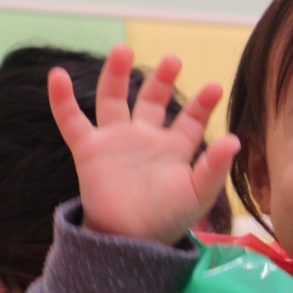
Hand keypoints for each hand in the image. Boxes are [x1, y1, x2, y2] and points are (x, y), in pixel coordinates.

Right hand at [48, 45, 239, 245]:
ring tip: (124, 50)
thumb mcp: (198, 193)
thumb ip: (215, 166)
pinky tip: (57, 75)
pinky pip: (72, 120)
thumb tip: (235, 139)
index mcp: (175, 149)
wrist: (132, 241)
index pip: (191, 120)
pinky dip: (62, 99)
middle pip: (153, 101)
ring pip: (114, 100)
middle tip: (173, 59)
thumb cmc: (169, 219)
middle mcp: (146, 139)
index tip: (215, 86)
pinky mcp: (90, 150)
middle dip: (162, 80)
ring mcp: (117, 141)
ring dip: (118, 75)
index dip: (202, 104)